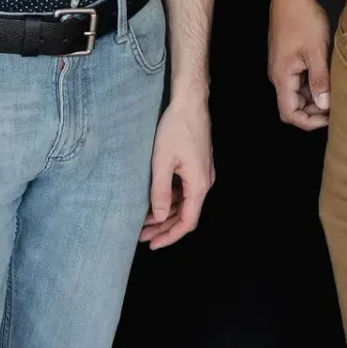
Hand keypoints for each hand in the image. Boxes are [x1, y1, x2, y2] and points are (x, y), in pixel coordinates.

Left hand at [142, 95, 213, 248]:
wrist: (190, 102)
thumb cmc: (176, 129)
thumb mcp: (162, 162)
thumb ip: (160, 192)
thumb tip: (158, 216)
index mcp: (199, 184)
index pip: (187, 221)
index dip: (170, 236)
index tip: (153, 244)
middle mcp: (204, 182)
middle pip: (186, 214)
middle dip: (164, 227)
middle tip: (141, 236)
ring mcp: (202, 173)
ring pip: (185, 202)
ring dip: (165, 214)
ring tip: (144, 222)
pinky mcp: (197, 165)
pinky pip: (185, 190)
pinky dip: (170, 199)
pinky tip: (155, 201)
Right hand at [268, 0, 332, 129]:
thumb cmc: (303, 19)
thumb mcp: (316, 51)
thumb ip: (319, 80)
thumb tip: (324, 106)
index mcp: (281, 77)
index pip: (289, 113)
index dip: (309, 121)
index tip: (330, 117)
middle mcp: (278, 74)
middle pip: (293, 104)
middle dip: (314, 110)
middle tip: (337, 104)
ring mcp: (283, 65)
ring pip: (297, 91)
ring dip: (315, 95)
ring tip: (336, 90)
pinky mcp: (288, 57)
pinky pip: (299, 78)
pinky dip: (313, 82)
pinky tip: (329, 76)